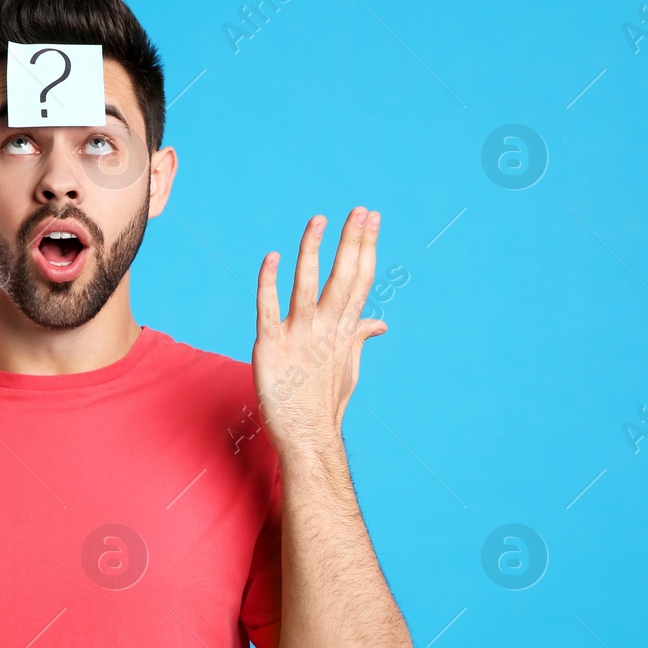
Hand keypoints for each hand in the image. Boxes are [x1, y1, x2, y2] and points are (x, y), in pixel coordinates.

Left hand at [253, 207, 387, 452]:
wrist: (307, 437)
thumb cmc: (325, 403)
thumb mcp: (349, 367)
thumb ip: (359, 337)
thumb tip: (380, 324)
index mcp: (345, 330)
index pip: (360, 280)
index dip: (366, 247)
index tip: (372, 219)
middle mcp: (326, 329)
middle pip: (343, 277)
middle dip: (351, 242)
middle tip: (359, 210)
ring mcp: (299, 337)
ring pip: (307, 286)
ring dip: (312, 251)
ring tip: (318, 221)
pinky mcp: (270, 347)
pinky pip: (268, 309)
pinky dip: (268, 284)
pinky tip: (271, 257)